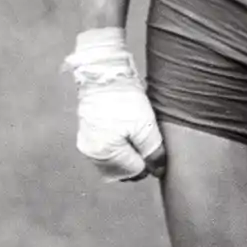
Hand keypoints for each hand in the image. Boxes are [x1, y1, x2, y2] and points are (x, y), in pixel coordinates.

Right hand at [64, 28, 166, 183]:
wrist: (104, 73)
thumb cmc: (125, 99)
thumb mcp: (146, 127)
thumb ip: (153, 153)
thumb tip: (158, 171)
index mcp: (105, 155)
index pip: (134, 172)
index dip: (148, 162)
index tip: (154, 144)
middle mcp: (92, 154)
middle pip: (121, 170)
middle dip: (137, 161)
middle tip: (147, 141)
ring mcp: (87, 144)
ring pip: (113, 162)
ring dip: (127, 154)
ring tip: (137, 134)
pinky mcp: (87, 133)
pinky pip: (105, 150)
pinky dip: (118, 147)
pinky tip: (127, 132)